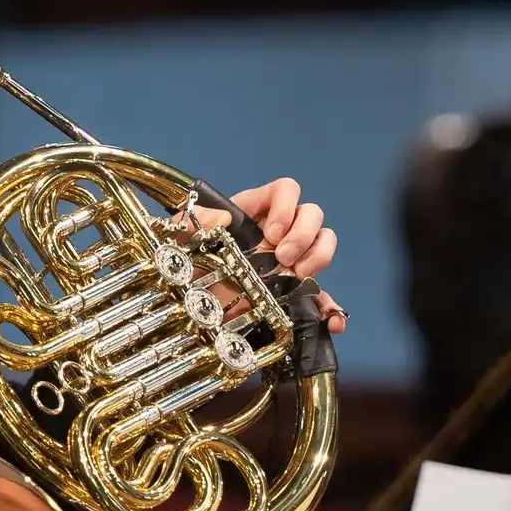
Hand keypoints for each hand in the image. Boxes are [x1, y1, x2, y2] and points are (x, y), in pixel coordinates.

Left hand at [191, 177, 346, 332]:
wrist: (190, 309)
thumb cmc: (185, 263)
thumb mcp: (179, 238)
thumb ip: (192, 221)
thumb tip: (222, 217)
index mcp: (254, 212)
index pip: (286, 190)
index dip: (286, 206)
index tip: (273, 233)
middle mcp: (278, 232)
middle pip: (312, 214)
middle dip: (303, 234)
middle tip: (283, 258)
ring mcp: (290, 261)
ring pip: (324, 242)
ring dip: (319, 256)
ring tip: (298, 277)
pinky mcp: (295, 293)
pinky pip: (324, 295)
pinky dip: (331, 307)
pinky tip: (331, 320)